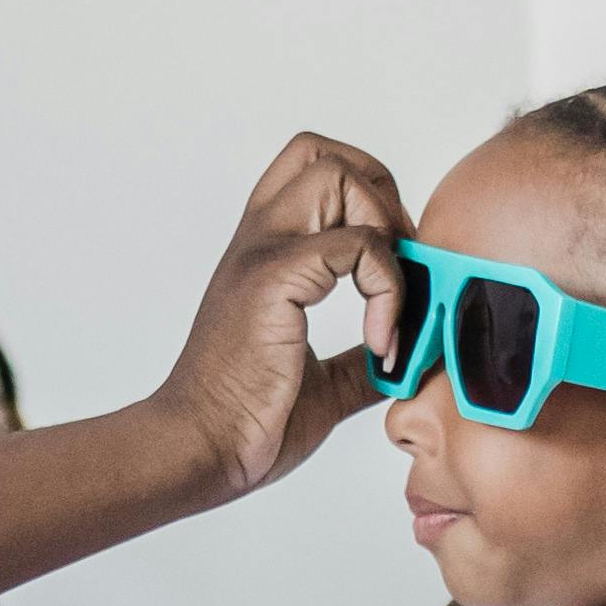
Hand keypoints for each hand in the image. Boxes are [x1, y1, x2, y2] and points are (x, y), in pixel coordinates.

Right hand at [154, 132, 413, 500]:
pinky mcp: (273, 280)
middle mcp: (258, 241)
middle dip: (381, 197)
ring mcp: (262, 255)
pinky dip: (388, 288)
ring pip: (340, 176)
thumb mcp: (321, 386)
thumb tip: (405, 363)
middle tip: (397, 268)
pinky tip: (383, 343)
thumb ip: (358, 362)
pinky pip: (357, 244)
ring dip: (385, 231)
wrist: (200, 451)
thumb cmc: (245, 424)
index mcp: (264, 256)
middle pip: (325, 154)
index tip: (390, 271)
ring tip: (390, 301)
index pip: (314, 170)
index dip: (368, 199)